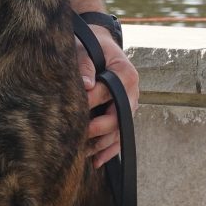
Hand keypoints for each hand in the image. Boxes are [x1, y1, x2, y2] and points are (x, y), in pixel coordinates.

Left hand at [75, 28, 138, 169]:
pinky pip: (119, 136)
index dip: (91, 101)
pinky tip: (97, 162)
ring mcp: (129, 104)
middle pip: (118, 117)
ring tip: (82, 154)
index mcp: (125, 73)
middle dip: (98, 129)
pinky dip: (109, 150)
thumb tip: (85, 84)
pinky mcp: (123, 114)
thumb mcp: (86, 47)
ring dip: (102, 144)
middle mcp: (132, 91)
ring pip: (119, 131)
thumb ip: (85, 63)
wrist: (100, 43)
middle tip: (77, 137)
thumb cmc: (92, 44)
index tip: (73, 110)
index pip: (109, 92)